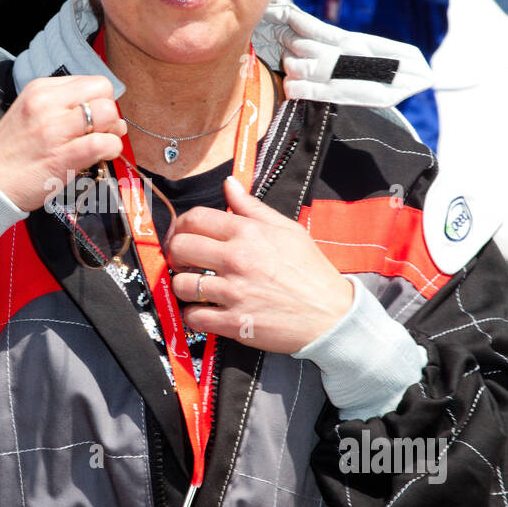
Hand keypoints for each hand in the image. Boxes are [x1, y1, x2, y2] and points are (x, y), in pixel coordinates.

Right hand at [0, 75, 126, 211]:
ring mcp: (55, 129)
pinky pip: (104, 143)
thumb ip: (59, 105)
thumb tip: (96, 107)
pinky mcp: (63, 156)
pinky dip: (111, 150)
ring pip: (107, 113)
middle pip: (103, 91)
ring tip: (102, 143)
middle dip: (109, 111)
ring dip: (113, 131)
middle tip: (102, 130)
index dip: (99, 100)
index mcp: (40, 89)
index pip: (90, 81)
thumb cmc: (10, 153)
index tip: (94, 117)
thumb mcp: (28, 112)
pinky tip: (101, 157)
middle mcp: (47, 104)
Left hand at [165, 176, 353, 353]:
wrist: (331, 314)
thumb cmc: (310, 271)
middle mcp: (237, 259)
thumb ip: (252, 207)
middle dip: (176, 254)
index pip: (194, 219)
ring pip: (181, 285)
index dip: (181, 226)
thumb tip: (229, 183)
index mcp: (248, 233)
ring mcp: (234, 292)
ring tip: (196, 288)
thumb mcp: (287, 229)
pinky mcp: (234, 322)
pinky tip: (204, 310)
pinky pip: (193, 317)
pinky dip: (193, 315)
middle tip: (184, 262)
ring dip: (183, 287)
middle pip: (180, 248)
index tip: (182, 236)